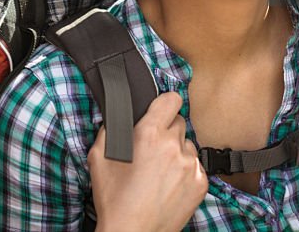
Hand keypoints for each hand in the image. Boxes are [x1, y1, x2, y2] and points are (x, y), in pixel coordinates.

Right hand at [90, 91, 206, 231]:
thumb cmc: (113, 199)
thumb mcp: (98, 157)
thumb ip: (111, 128)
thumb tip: (120, 114)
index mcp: (150, 134)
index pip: (172, 99)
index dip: (165, 104)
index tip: (160, 111)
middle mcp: (173, 146)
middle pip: (178, 123)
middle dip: (166, 131)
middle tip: (152, 149)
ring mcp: (190, 165)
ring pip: (187, 145)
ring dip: (177, 152)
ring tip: (160, 172)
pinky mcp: (200, 183)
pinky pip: (195, 166)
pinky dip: (185, 171)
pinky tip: (169, 185)